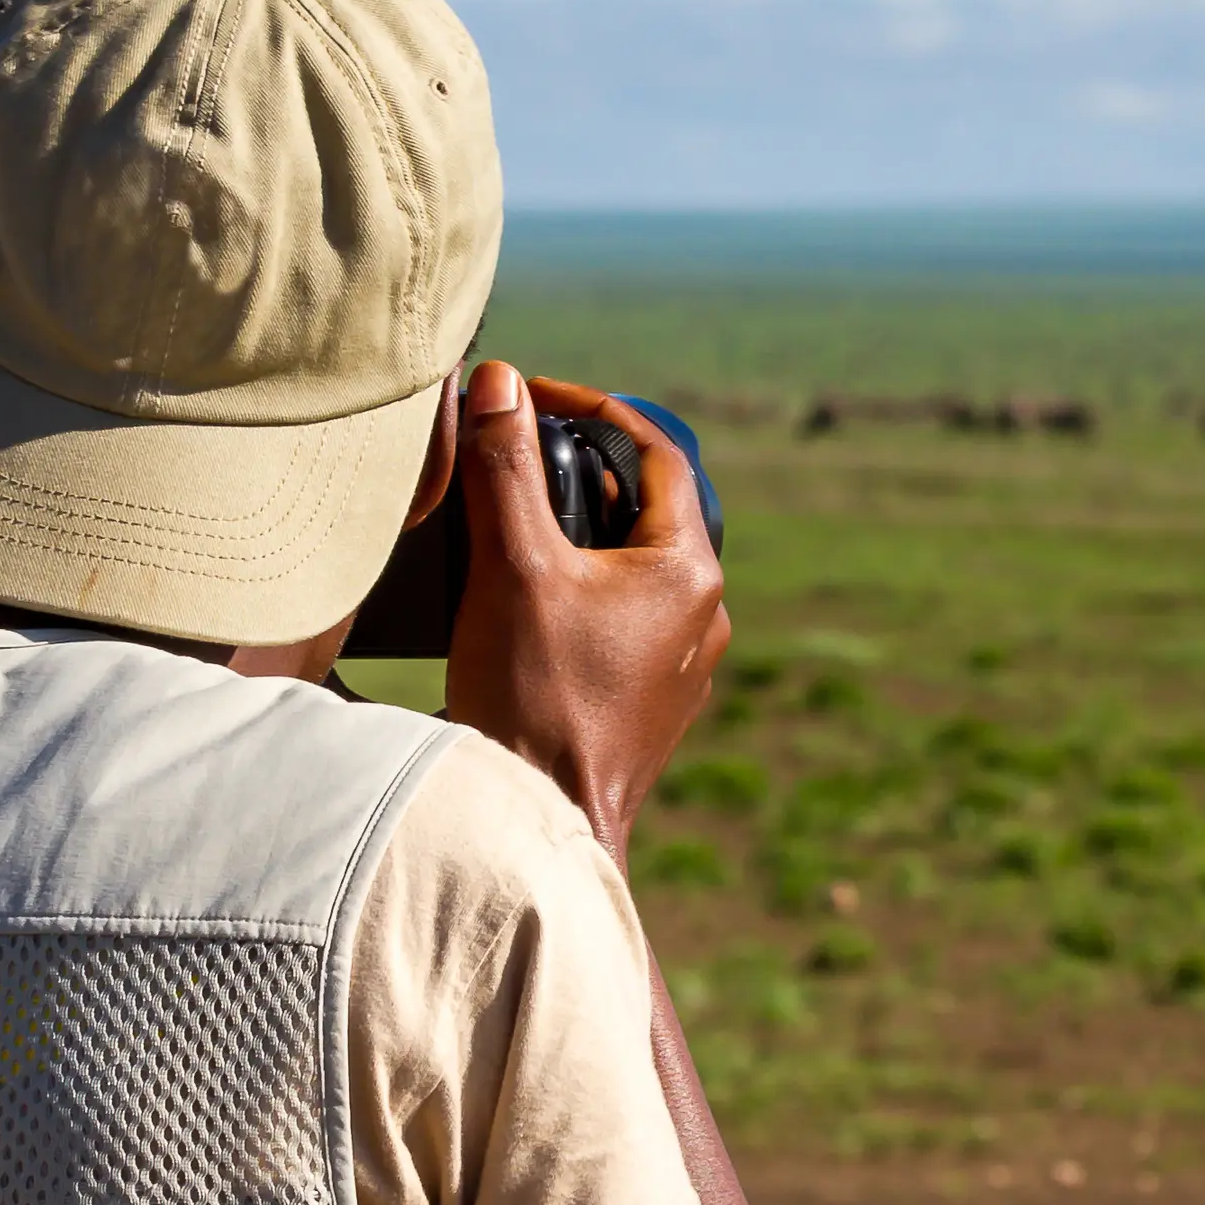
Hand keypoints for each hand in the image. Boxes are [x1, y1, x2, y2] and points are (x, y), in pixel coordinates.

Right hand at [445, 361, 729, 860]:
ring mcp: (684, 665)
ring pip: (635, 568)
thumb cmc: (535, 698)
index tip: (534, 397)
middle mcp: (704, 615)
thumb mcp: (513, 566)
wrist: (543, 822)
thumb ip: (507, 467)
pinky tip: (527, 600)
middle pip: (648, 508)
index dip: (594, 408)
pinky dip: (583, 591)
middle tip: (518, 452)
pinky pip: (626, 621)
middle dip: (583, 473)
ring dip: (582, 535)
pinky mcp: (653, 704)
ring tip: (512, 522)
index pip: (656, 451)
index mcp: (689, 570)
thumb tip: (499, 382)